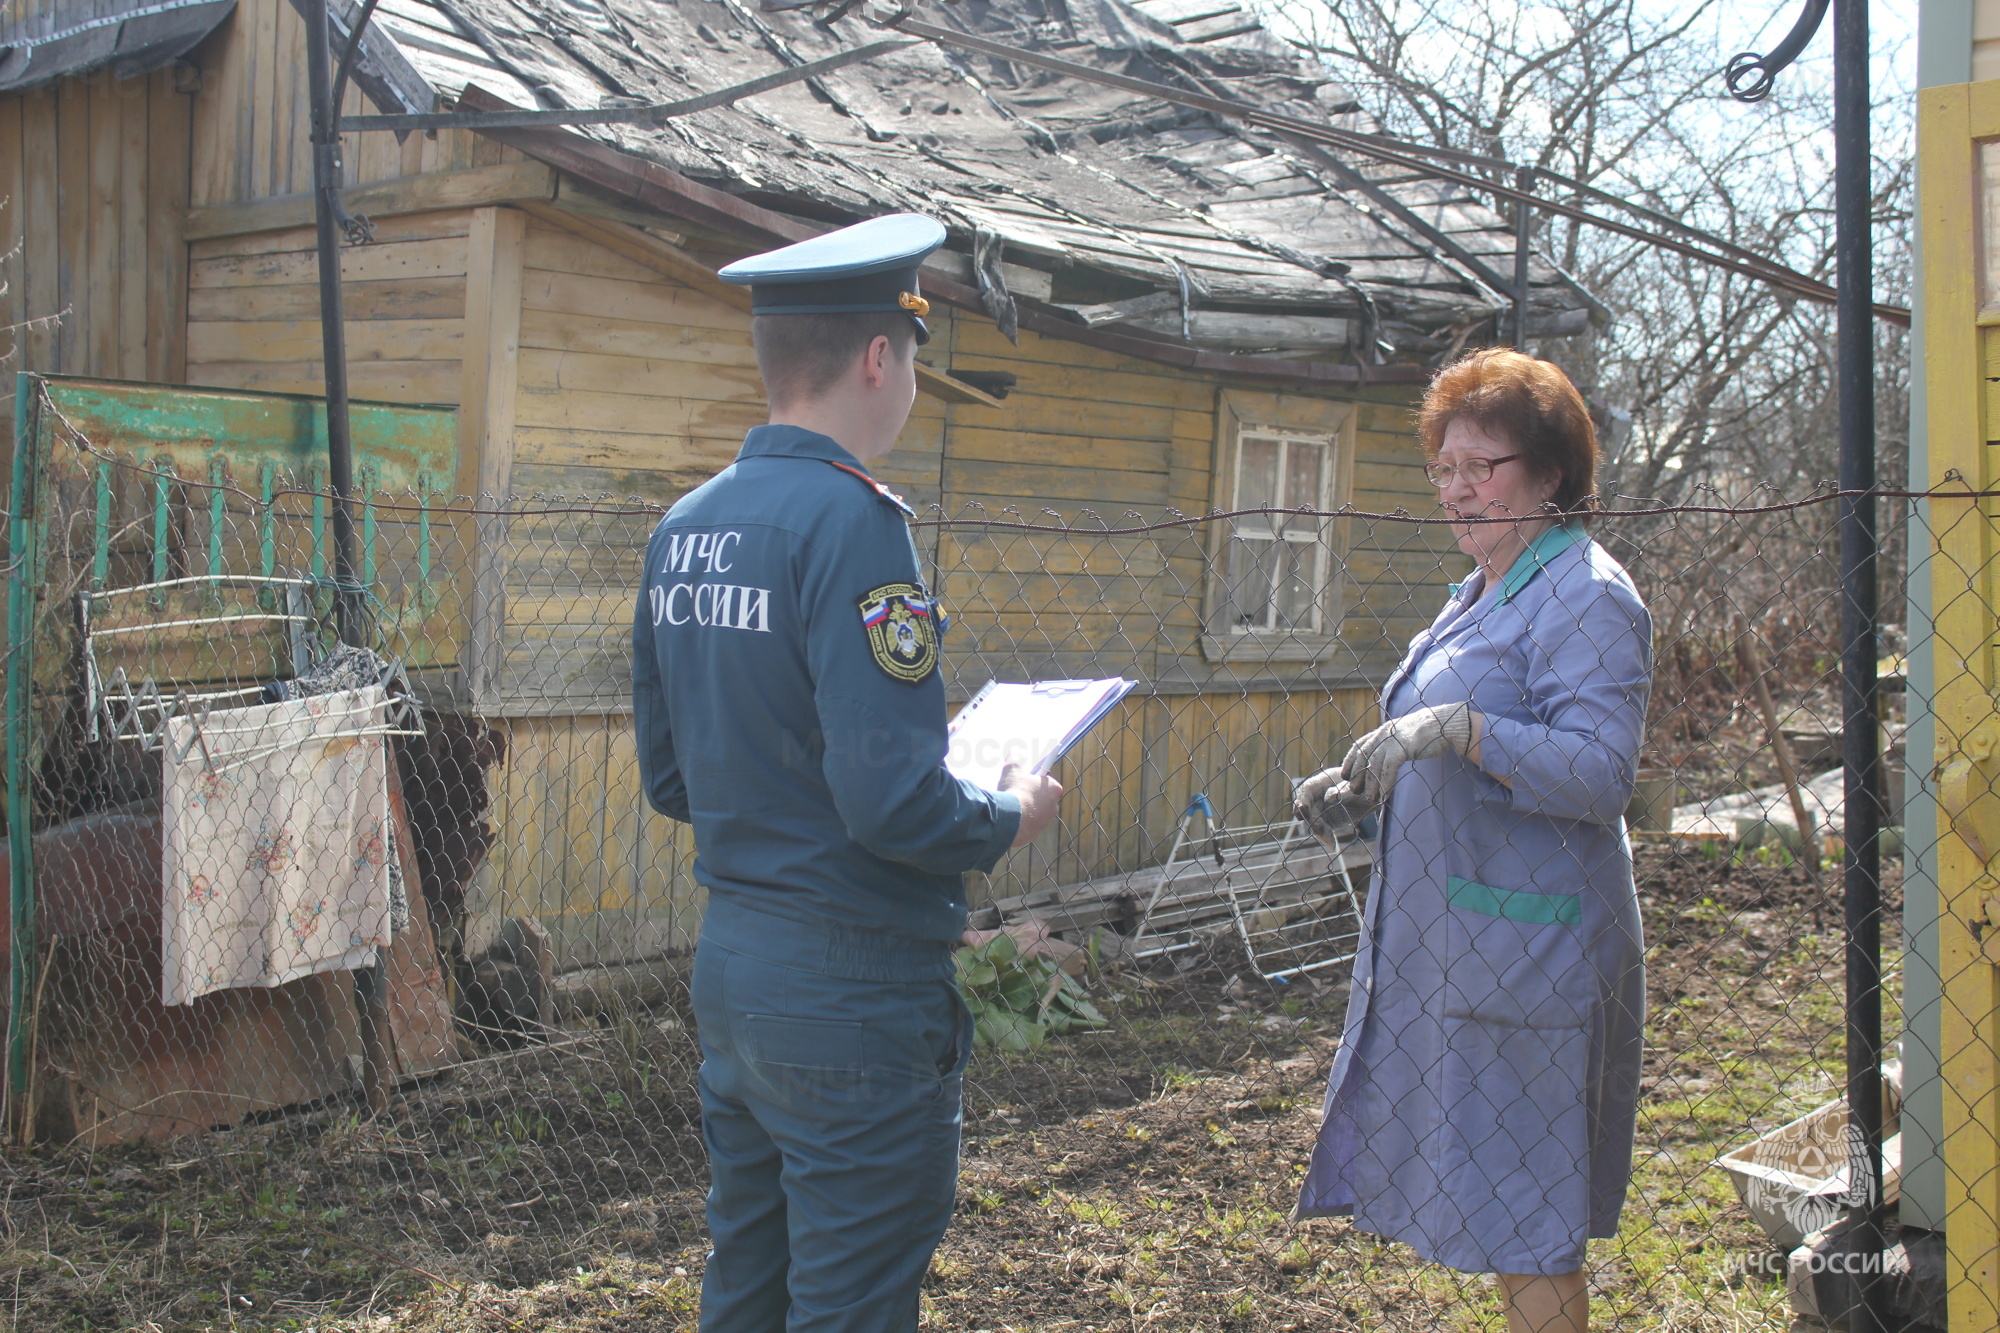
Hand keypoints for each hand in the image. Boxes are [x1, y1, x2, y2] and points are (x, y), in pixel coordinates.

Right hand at [1000, 763, 1063, 846]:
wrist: (1011, 818)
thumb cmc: (1016, 791)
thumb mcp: (1012, 770)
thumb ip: (1013, 760)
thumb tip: (1012, 753)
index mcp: (1053, 789)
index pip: (1048, 783)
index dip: (1035, 781)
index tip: (1025, 781)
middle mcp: (1053, 806)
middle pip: (1043, 800)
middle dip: (1031, 797)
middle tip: (1017, 793)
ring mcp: (1045, 822)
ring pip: (1035, 814)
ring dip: (1026, 811)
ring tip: (1011, 807)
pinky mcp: (1035, 834)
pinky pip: (1027, 826)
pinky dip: (1020, 823)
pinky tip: (1010, 819)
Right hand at [1293, 768, 1373, 843]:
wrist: (1378, 794)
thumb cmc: (1369, 783)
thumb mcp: (1359, 786)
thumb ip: (1344, 790)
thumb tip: (1330, 797)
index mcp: (1325, 780)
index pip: (1307, 789)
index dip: (1302, 800)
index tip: (1302, 812)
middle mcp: (1321, 793)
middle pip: (1308, 807)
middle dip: (1313, 821)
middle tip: (1321, 833)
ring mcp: (1324, 807)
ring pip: (1314, 820)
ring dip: (1319, 832)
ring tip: (1330, 843)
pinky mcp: (1329, 818)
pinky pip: (1323, 828)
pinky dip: (1326, 836)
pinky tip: (1332, 845)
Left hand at [1339, 702, 1474, 804]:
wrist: (1443, 724)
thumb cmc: (1426, 733)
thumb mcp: (1402, 735)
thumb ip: (1390, 744)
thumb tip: (1383, 757)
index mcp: (1382, 731)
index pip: (1359, 746)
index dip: (1350, 761)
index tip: (1346, 775)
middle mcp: (1383, 734)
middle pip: (1363, 757)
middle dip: (1357, 775)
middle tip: (1354, 791)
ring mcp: (1392, 740)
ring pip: (1374, 766)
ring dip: (1371, 785)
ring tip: (1370, 799)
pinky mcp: (1402, 748)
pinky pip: (1388, 770)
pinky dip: (1385, 785)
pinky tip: (1384, 796)